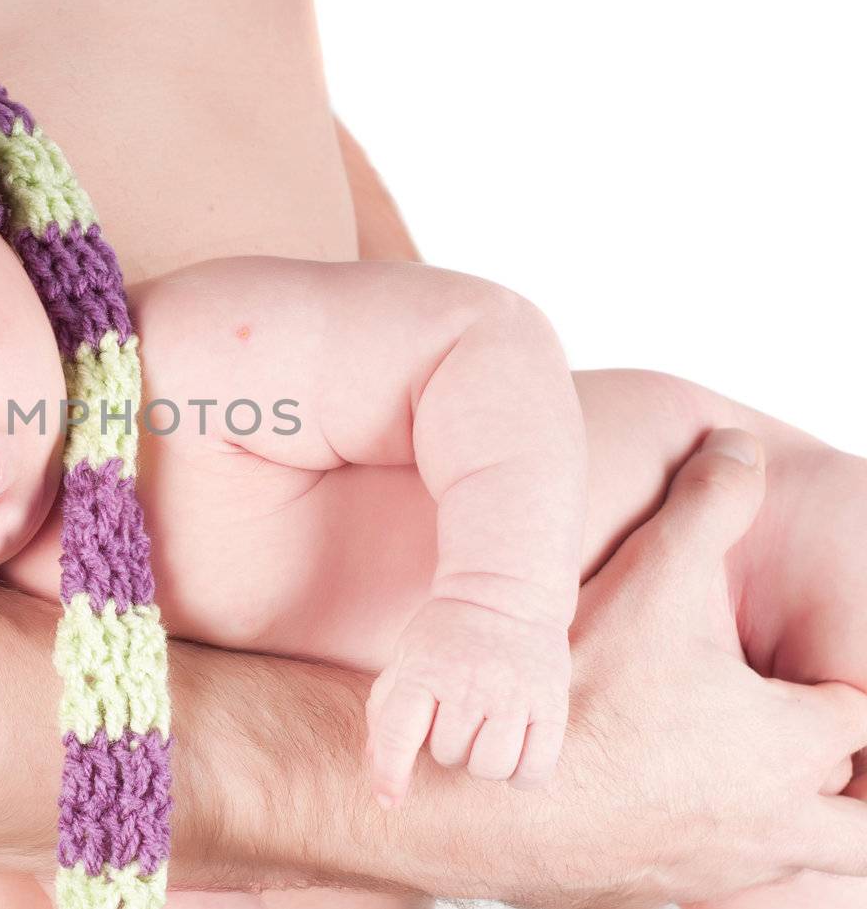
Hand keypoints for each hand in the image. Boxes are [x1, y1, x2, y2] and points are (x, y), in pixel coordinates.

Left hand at [365, 596, 569, 805]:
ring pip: (490, 767)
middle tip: (457, 717)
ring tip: (485, 734)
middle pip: (448, 755)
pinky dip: (523, 776)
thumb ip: (385, 708)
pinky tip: (515, 754)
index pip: (398, 734)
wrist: (506, 593)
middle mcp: (470, 683)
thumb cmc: (446, 635)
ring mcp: (514, 693)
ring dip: (483, 762)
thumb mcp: (406, 658)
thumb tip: (375, 762)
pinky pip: (535, 769)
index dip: (390, 774)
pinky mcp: (551, 703)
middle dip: (447, 747)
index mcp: (425, 670)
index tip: (388, 801)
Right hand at [375, 429, 866, 907]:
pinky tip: (674, 828)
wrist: (483, 802)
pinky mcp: (656, 894)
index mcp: (789, 744)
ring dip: (794, 838)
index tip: (822, 677)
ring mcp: (717, 869)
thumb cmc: (581, 699)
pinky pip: (721, 893)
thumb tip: (739, 448)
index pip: (865, 719)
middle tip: (830, 765)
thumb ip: (705, 506)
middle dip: (859, 794)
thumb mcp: (652, 580)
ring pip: (801, 874)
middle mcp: (771, 819)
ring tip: (761, 804)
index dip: (848, 690)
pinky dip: (719, 865)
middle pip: (866, 831)